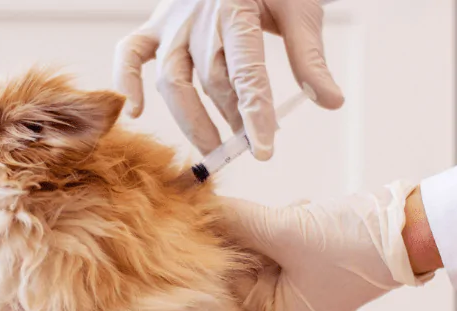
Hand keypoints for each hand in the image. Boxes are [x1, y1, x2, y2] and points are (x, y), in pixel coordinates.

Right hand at [114, 0, 343, 158]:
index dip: (255, 114)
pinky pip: (129, 55)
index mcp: (236, 8)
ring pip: (172, 78)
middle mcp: (198, 17)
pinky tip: (134, 112)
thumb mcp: (300, 11)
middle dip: (231, 117)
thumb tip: (330, 102)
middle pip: (211, 80)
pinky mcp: (153, 27)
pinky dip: (126, 82)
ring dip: (190, 117)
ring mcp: (171, 22)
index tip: (263, 150)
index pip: (246, 71)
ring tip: (212, 145)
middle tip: (247, 147)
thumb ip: (309, 58)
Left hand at [222, 183, 434, 310]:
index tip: (211, 221)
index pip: (234, 284)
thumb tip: (202, 208)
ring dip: (272, 223)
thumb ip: (239, 221)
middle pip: (250, 265)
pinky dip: (292, 220)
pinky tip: (305, 208)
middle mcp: (296, 306)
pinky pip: (292, 239)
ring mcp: (312, 282)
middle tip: (247, 208)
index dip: (223, 251)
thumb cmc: (351, 243)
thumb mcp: (285, 231)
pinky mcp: (324, 258)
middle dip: (251, 234)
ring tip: (292, 210)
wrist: (413, 229)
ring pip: (270, 247)